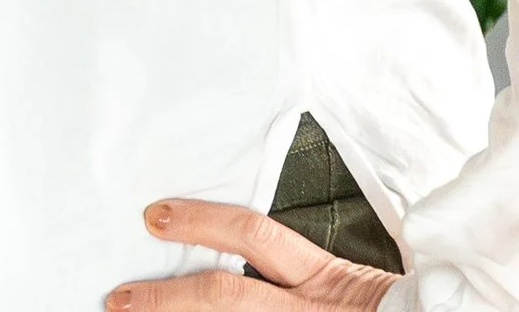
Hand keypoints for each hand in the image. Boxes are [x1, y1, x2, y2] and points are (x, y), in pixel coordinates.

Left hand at [109, 201, 402, 311]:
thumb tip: (247, 244)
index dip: (201, 222)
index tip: (154, 216)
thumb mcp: (360, 282)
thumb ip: (305, 266)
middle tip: (118, 298)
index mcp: (325, 280)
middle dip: (165, 298)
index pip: (255, 235)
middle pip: (226, 299)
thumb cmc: (399, 307)